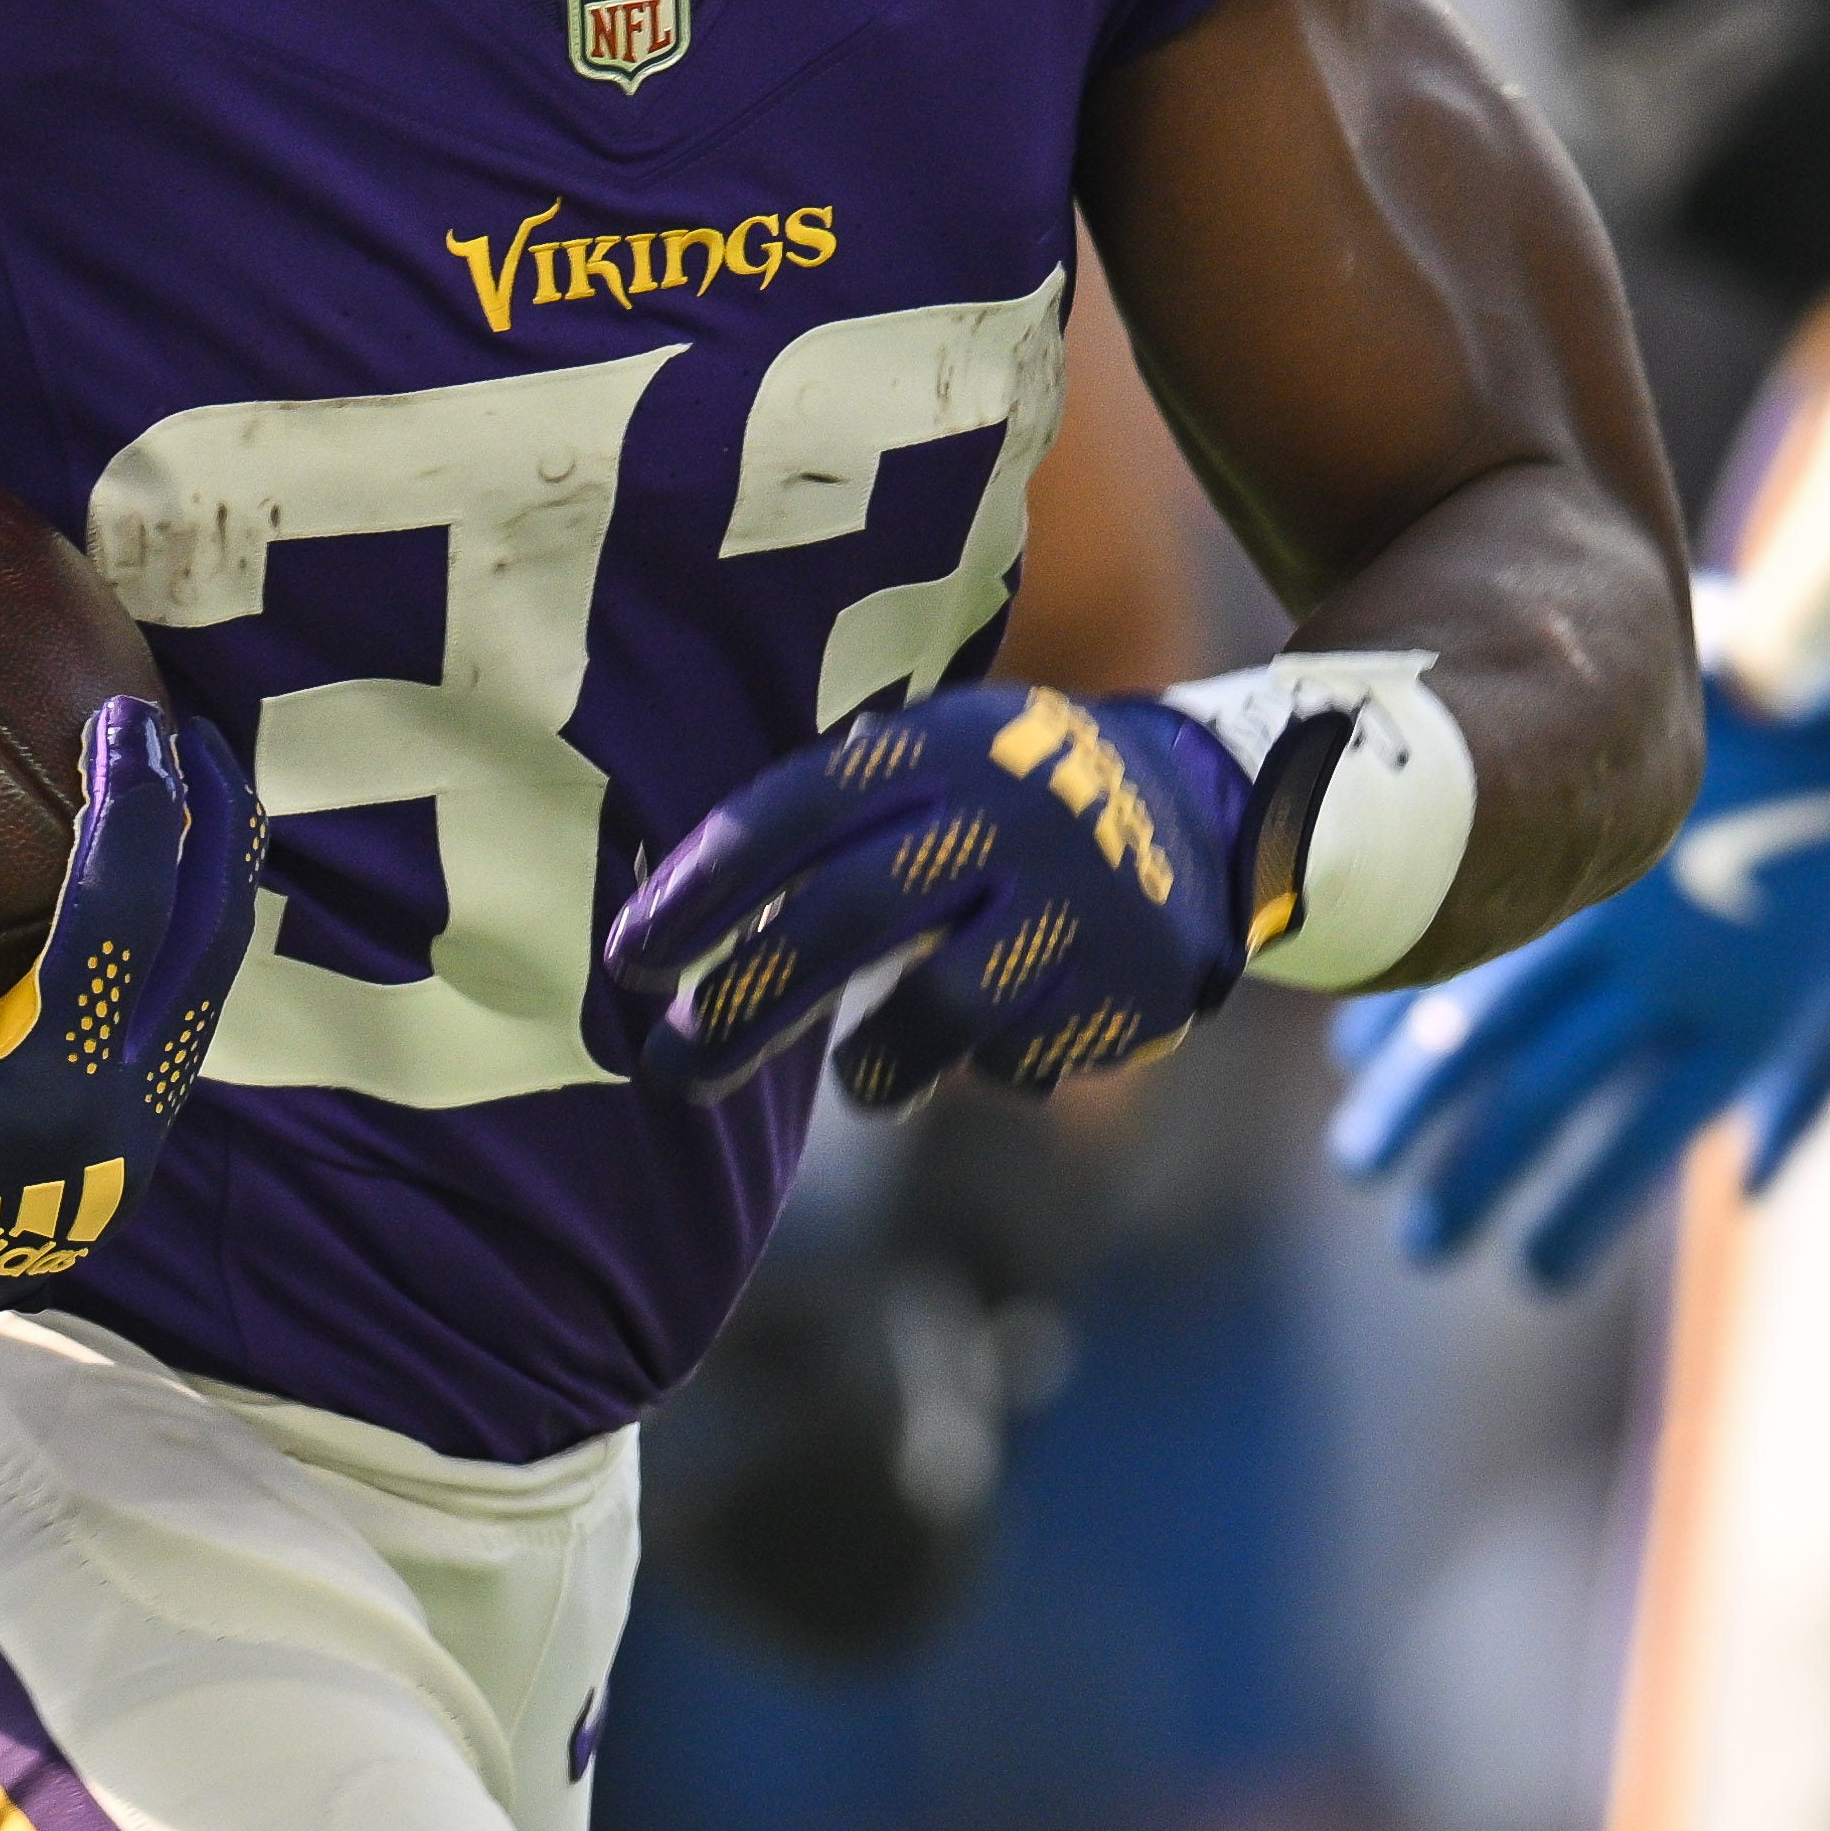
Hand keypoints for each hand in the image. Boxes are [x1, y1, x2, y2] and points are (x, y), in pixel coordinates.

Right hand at [0, 697, 260, 1371]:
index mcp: (50, 1102)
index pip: (126, 921)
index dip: (136, 804)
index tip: (124, 711)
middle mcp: (118, 1136)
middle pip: (211, 953)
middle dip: (215, 831)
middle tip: (191, 731)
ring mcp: (131, 1154)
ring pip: (206, 994)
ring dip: (208, 886)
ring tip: (192, 791)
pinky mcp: (118, 1158)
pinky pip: (171, 1024)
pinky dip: (171, 940)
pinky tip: (140, 881)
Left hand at [606, 684, 1254, 1107]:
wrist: (1201, 808)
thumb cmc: (1003, 797)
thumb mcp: (930, 759)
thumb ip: (827, 818)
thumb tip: (663, 924)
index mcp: (937, 746)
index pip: (795, 810)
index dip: (703, 889)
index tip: (628, 962)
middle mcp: (1004, 812)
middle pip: (850, 916)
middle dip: (748, 1003)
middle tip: (674, 1070)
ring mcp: (1072, 899)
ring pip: (940, 1009)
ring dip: (873, 1067)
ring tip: (857, 1084)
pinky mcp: (1125, 982)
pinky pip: (1019, 1054)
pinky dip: (986, 1065)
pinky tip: (988, 1050)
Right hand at [1327, 648, 1829, 1287]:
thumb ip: (1811, 1093)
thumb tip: (1749, 1196)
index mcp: (1746, 1018)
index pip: (1639, 1148)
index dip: (1577, 1220)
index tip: (1531, 1275)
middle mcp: (1660, 969)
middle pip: (1542, 1097)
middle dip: (1475, 1180)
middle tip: (1427, 1248)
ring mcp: (1603, 895)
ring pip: (1482, 1012)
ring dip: (1412, 1100)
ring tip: (1362, 1163)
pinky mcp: (1564, 827)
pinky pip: (1469, 922)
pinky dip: (1410, 986)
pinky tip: (1360, 1042)